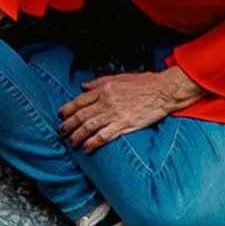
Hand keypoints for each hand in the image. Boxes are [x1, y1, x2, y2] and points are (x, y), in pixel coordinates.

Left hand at [55, 65, 195, 150]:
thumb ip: (99, 82)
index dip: (68, 108)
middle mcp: (107, 101)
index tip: (60, 115)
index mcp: (105, 89)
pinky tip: (86, 148)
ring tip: (71, 142)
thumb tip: (83, 86)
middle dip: (69, 124)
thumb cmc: (144, 83)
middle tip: (61, 131)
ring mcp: (115, 114)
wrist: (163, 91)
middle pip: (81, 115)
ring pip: (89, 126)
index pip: (80, 100)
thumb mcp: (119, 77)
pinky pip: (104, 135)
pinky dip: (93, 142)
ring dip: (78, 135)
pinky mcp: (124, 124)